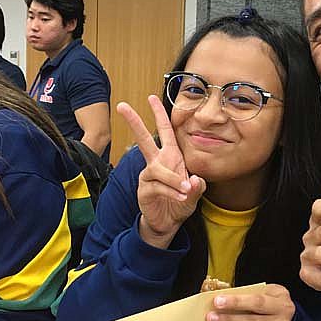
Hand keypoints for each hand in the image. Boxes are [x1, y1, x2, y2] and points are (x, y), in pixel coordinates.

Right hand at [118, 95, 205, 246]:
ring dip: (174, 180)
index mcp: (170, 156)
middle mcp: (157, 162)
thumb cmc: (180, 202)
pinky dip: (171, 192)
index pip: (165, 131)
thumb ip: (198, 187)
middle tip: (122, 106)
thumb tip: (196, 180)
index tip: (152, 97)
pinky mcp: (144, 190)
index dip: (159, 114)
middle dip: (134, 122)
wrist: (168, 222)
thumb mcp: (194, 194)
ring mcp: (149, 176)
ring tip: (185, 190)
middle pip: (143, 139)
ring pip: (158, 170)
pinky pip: (158, 186)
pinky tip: (180, 197)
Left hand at [205, 284, 295, 320]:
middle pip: (253, 314)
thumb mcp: (268, 293)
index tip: (218, 300)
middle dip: (230, 315)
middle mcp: (282, 312)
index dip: (237, 301)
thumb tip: (224, 297)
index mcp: (279, 296)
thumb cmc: (273, 304)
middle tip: (212, 315)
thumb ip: (251, 294)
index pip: (256, 298)